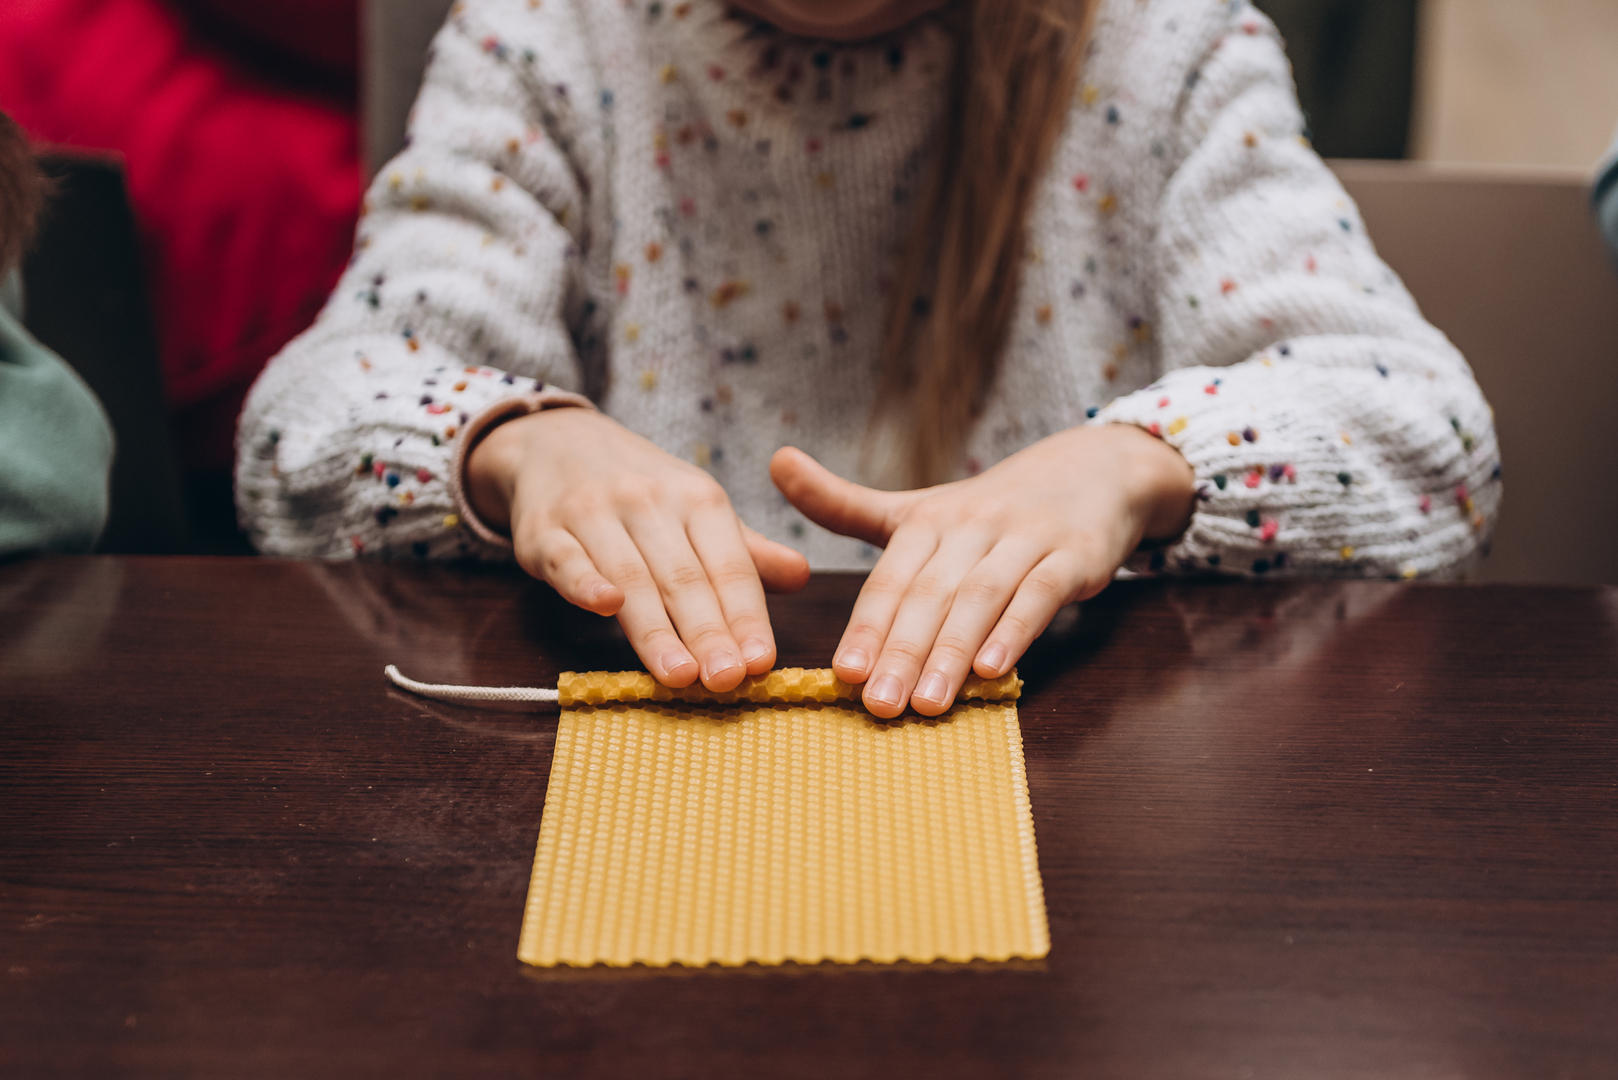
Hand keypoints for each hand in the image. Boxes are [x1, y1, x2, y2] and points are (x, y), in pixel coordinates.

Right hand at [467, 408, 809, 689]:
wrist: (557, 442)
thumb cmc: (641, 492)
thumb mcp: (697, 509)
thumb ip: (743, 553)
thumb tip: (801, 576)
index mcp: (698, 499)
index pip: (729, 566)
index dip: (746, 616)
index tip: (762, 662)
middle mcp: (650, 501)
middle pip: (684, 577)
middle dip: (709, 632)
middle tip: (727, 680)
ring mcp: (595, 512)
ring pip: (631, 577)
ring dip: (656, 629)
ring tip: (680, 675)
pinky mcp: (545, 528)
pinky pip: (567, 557)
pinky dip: (584, 581)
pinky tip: (604, 608)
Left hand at [771, 424, 1194, 717]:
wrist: (1092, 471)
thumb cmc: (991, 508)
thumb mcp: (918, 508)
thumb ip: (846, 504)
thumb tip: (775, 462)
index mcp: (927, 520)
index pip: (890, 580)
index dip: (867, 626)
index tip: (843, 673)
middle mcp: (971, 525)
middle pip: (929, 594)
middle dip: (901, 652)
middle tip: (877, 704)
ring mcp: (1024, 539)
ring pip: (979, 598)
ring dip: (951, 653)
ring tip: (928, 703)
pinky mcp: (1073, 557)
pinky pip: (1038, 595)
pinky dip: (1015, 632)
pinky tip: (992, 670)